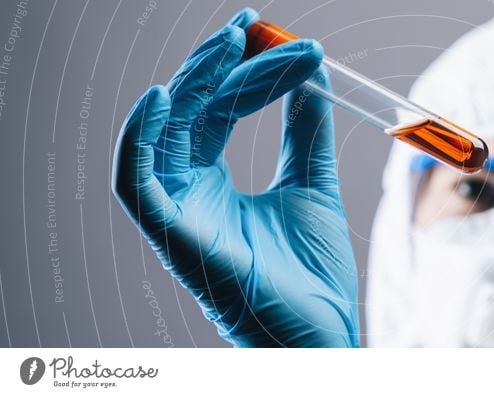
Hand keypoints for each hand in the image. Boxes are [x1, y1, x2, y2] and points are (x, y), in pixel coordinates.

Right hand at [112, 8, 358, 346]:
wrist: (322, 333)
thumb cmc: (313, 272)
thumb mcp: (313, 183)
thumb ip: (305, 130)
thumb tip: (311, 71)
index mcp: (214, 183)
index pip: (217, 111)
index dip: (242, 72)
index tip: (283, 39)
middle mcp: (188, 193)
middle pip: (188, 112)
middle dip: (218, 66)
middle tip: (253, 28)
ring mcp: (176, 214)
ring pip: (162, 134)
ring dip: (190, 84)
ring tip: (228, 44)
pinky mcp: (171, 237)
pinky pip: (135, 183)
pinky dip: (139, 139)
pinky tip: (163, 96)